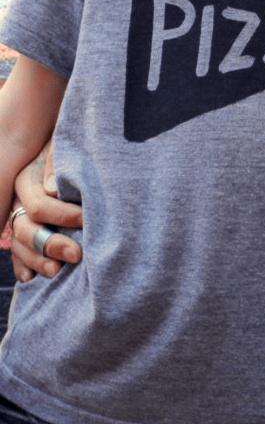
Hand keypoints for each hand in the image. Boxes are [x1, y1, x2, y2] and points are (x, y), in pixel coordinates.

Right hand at [9, 140, 81, 280]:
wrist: (63, 146)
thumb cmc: (70, 148)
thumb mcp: (63, 149)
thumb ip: (56, 165)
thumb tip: (51, 190)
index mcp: (26, 181)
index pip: (39, 207)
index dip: (64, 216)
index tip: (87, 220)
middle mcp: (17, 201)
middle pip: (27, 229)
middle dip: (52, 244)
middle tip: (77, 254)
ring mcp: (18, 216)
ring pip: (19, 245)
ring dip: (37, 260)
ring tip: (58, 271)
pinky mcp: (25, 228)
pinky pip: (17, 251)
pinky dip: (23, 265)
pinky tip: (30, 278)